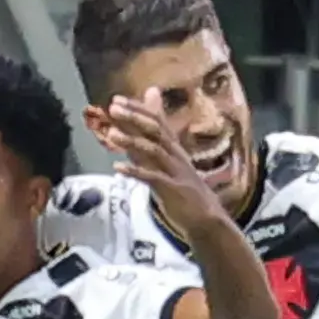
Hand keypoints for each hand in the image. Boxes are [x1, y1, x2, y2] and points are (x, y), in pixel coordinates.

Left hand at [95, 89, 219, 240]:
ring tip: (111, 134)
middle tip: (113, 108)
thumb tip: (147, 122)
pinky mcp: (173, 190)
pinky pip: (153, 178)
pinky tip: (118, 167)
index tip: (116, 99)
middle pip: (155, 131)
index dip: (137, 109)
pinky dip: (135, 172)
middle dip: (134, 118)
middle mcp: (176, 155)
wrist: (206, 218)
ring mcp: (175, 171)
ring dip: (132, 142)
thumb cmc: (183, 188)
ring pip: (154, 151)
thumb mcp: (168, 161)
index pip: (156, 121)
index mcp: (174, 147)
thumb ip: (154, 141)